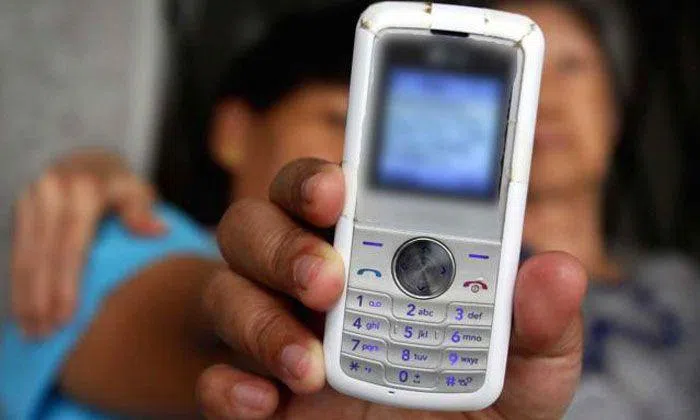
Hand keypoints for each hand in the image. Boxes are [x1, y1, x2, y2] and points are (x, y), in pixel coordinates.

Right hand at [11, 150, 165, 336]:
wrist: (89, 158)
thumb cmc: (121, 185)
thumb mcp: (137, 190)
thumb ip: (143, 210)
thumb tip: (158, 231)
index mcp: (84, 189)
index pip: (72, 242)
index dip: (67, 281)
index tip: (66, 316)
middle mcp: (52, 191)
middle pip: (43, 253)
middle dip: (41, 296)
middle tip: (44, 333)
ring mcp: (32, 198)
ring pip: (24, 254)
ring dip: (24, 295)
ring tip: (30, 331)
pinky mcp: (20, 208)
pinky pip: (17, 251)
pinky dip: (18, 282)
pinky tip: (22, 310)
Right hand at [197, 158, 586, 418]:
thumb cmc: (458, 416)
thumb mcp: (516, 382)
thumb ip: (536, 331)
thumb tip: (558, 270)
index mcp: (373, 262)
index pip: (332, 195)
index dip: (322, 180)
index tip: (339, 189)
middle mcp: (315, 287)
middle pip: (259, 224)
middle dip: (283, 242)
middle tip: (327, 281)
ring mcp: (274, 335)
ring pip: (224, 288)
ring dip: (258, 316)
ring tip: (309, 367)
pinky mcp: (249, 390)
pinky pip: (211, 372)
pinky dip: (226, 383)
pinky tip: (266, 402)